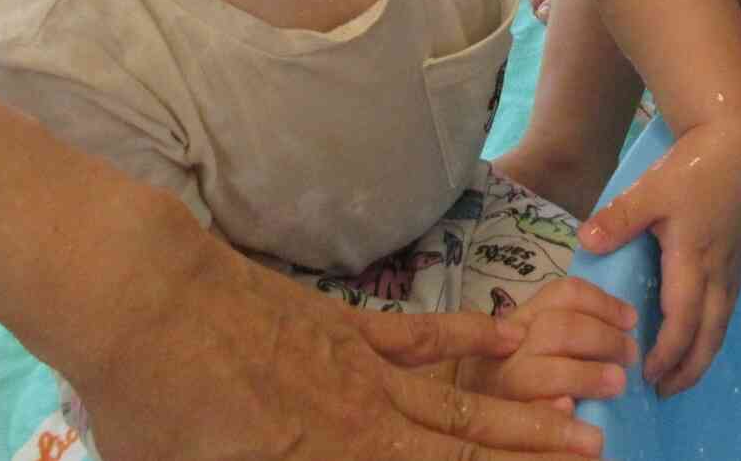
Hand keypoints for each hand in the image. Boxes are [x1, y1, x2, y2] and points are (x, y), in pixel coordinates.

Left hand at [76, 240, 608, 459]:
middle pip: (465, 444)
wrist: (142, 295)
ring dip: (524, 411)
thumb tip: (306, 458)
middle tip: (598, 454)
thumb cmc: (148, 402)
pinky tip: (515, 340)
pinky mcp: (343, 326)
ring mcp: (358, 366)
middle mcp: (360, 419)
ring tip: (583, 417)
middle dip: (534, 458)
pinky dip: (473, 342)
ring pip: (459, 395)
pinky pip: (423, 338)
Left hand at [576, 120, 740, 395]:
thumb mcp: (650, 187)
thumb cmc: (694, 164)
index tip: (645, 375)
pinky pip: (728, 306)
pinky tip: (699, 332)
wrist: (738, 138)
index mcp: (694, 259)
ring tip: (681, 374)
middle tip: (666, 393)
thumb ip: (618, 218)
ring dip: (704, 352)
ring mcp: (733, 263)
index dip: (666, 354)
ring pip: (723, 322)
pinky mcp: (737, 253)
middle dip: (690, 369)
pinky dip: (713, 329)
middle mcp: (719, 270)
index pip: (683, 322)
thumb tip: (585, 243)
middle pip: (711, 335)